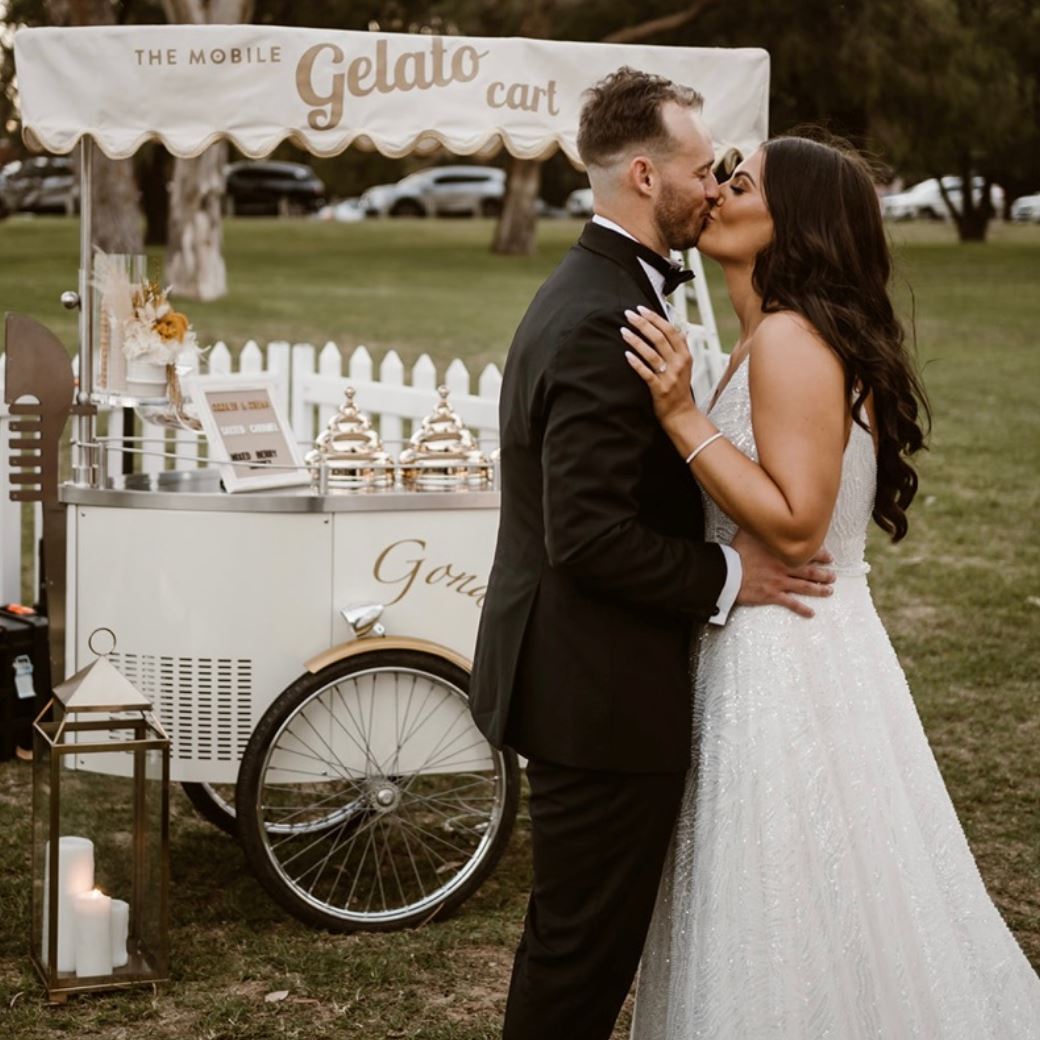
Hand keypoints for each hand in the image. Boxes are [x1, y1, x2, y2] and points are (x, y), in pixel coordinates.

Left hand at [621, 305, 696, 424]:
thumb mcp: (686, 366)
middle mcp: (679, 364)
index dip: (655, 318)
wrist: (681, 414)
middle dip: (643, 324)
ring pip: (651, 354)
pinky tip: (626, 354)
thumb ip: (682, 348)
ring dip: (636, 340)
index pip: (670, 330)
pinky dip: (636, 363)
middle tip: (629, 314)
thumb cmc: (680, 389)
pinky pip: (646, 373)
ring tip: (623, 331)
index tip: (641, 309)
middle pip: (659, 338)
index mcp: (685, 355)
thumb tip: (681, 329)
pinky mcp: (660, 389)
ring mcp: (669, 377)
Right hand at [731, 528, 835, 618]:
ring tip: (829, 591)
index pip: (807, 552)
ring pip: (805, 587)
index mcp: (781, 551)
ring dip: (819, 590)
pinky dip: (802, 609)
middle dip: (824, 574)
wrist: (726, 572)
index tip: (829, 557)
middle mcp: (784, 566)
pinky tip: (811, 613)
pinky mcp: (772, 595)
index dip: (821, 555)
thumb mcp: (748, 532)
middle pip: (810, 571)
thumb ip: (760, 525)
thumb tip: (766, 514)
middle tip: (833, 576)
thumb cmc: (735, 552)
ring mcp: (779, 582)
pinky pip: (791, 603)